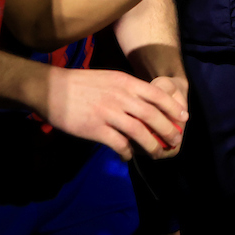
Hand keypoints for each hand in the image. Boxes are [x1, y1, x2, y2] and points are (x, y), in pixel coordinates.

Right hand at [43, 67, 188, 160]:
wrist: (51, 89)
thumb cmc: (82, 83)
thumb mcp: (110, 78)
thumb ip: (129, 89)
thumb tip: (148, 104)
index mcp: (125, 82)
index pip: (157, 94)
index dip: (173, 107)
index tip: (183, 118)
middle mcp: (120, 96)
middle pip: (152, 115)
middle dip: (167, 130)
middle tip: (175, 141)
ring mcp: (108, 113)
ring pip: (139, 132)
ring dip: (151, 145)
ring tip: (157, 153)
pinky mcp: (94, 128)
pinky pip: (118, 143)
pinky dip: (127, 152)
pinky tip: (128, 156)